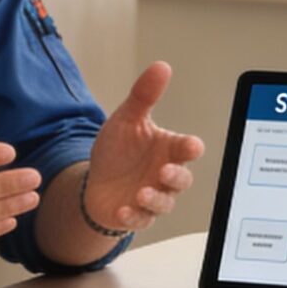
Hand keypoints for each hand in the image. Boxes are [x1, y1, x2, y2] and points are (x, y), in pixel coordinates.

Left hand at [81, 63, 206, 233]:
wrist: (96, 181)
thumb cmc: (118, 150)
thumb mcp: (126, 119)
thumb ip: (144, 95)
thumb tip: (161, 66)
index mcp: (167, 149)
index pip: (188, 148)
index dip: (190, 147)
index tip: (190, 146)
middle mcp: (164, 174)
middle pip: (182, 179)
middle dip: (176, 177)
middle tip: (165, 171)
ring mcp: (153, 197)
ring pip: (164, 203)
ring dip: (155, 199)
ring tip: (141, 193)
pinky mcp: (137, 216)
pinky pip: (141, 220)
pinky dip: (133, 217)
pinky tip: (123, 210)